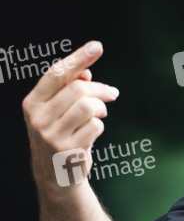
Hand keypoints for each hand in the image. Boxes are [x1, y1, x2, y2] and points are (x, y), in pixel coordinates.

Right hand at [22, 41, 119, 186]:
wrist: (55, 174)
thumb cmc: (60, 133)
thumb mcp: (57, 110)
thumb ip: (69, 89)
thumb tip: (85, 72)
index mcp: (33, 103)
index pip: (56, 74)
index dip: (78, 58)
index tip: (97, 46)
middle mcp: (38, 118)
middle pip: (78, 90)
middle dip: (100, 89)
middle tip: (113, 93)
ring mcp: (52, 136)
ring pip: (88, 107)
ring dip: (101, 107)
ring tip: (102, 112)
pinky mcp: (69, 150)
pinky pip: (96, 126)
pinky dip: (100, 125)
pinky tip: (94, 131)